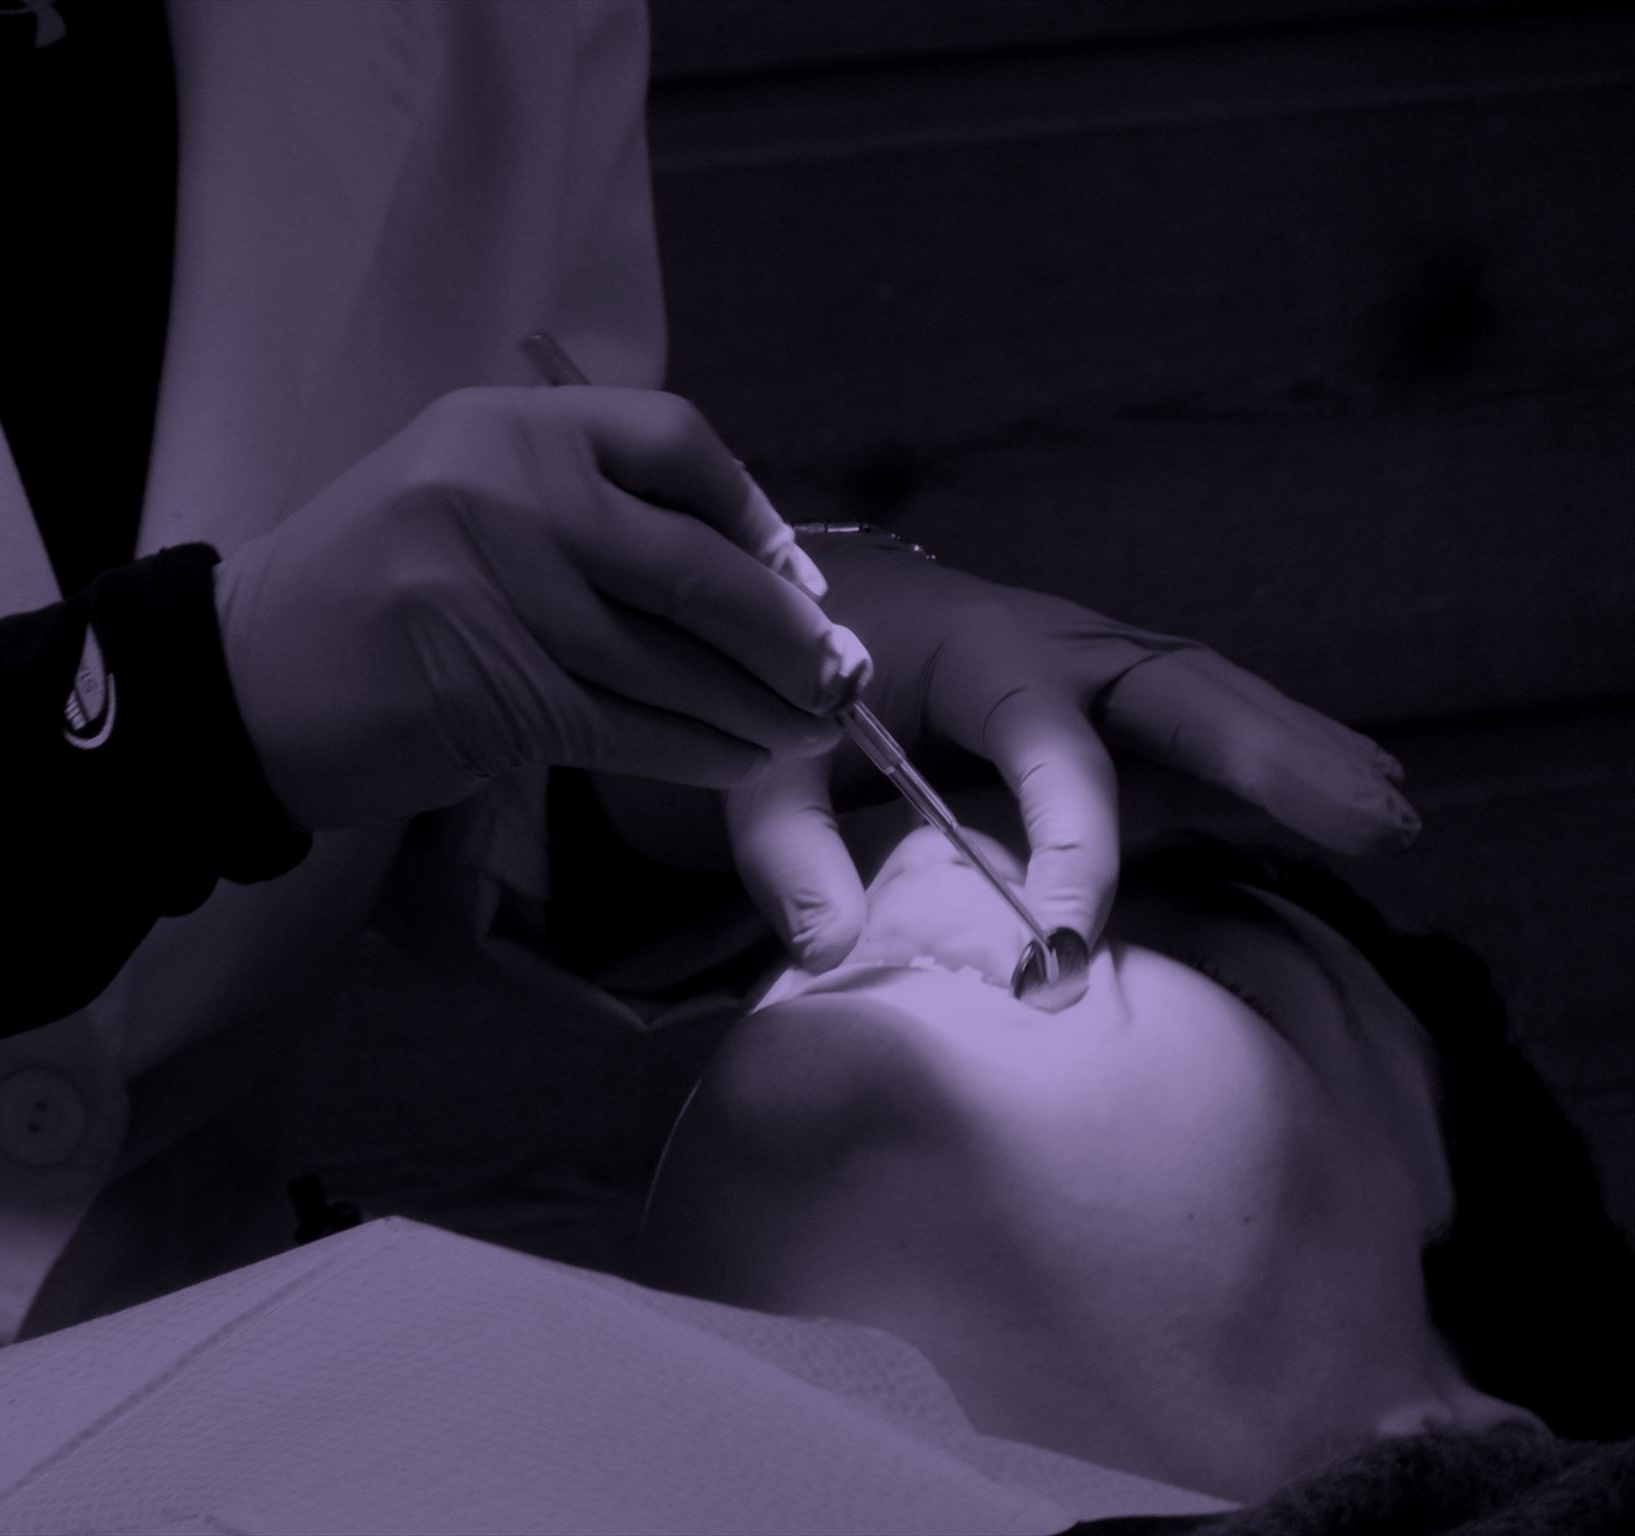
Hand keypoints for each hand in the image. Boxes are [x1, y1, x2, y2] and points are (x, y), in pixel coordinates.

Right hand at [213, 387, 869, 828]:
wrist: (232, 679)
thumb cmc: (365, 592)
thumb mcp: (461, 496)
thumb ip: (580, 506)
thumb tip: (745, 568)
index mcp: (506, 424)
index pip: (674, 441)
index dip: (752, 513)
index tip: (796, 580)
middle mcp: (503, 490)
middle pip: (693, 565)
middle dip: (785, 634)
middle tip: (842, 679)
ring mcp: (490, 591)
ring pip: (667, 661)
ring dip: (754, 708)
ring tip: (808, 733)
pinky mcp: (485, 692)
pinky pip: (626, 727)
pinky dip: (696, 752)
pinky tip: (738, 764)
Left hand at [725, 543, 1417, 971]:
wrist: (822, 615)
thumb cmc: (798, 695)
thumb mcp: (764, 768)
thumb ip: (789, 855)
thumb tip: (829, 955)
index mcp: (971, 655)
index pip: (1043, 744)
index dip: (1067, 838)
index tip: (1064, 943)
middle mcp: (1059, 646)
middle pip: (1179, 688)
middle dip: (1272, 750)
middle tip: (1367, 817)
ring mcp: (1102, 666)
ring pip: (1218, 698)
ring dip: (1308, 752)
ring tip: (1394, 817)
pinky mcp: (1120, 701)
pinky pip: (1214, 722)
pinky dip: (1290, 754)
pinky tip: (1368, 796)